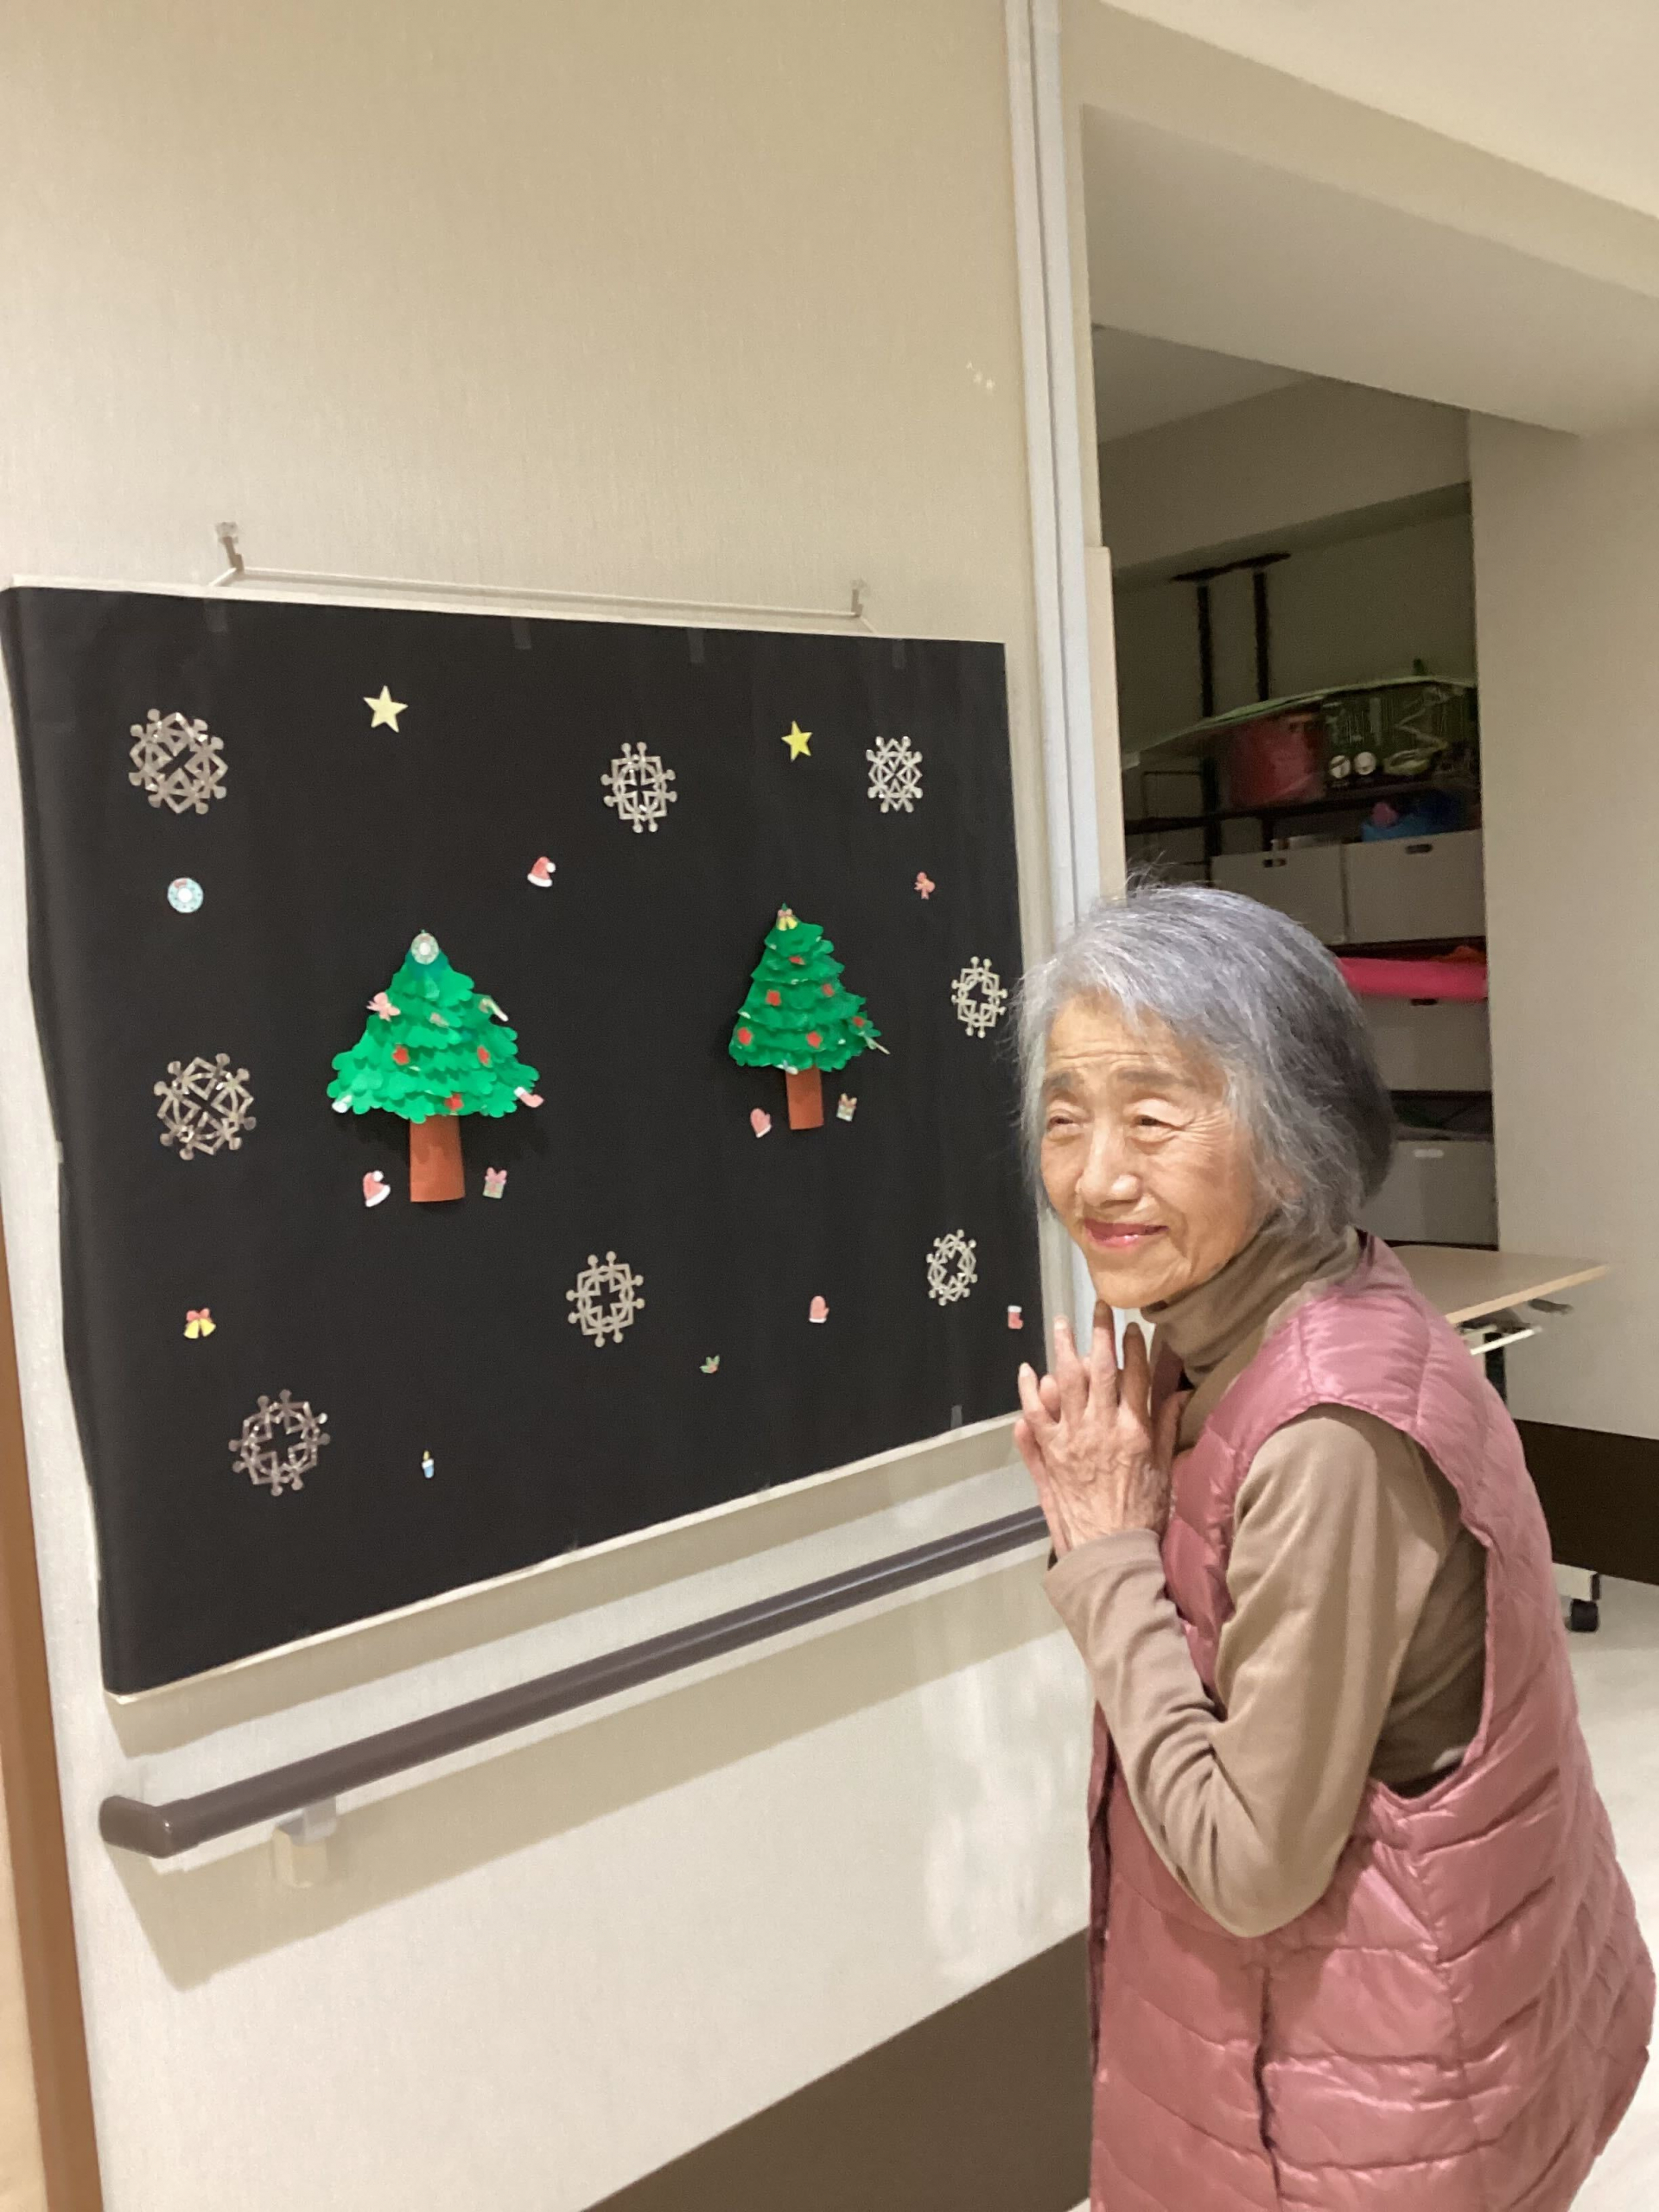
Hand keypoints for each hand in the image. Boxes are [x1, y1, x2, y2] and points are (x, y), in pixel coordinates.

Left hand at [1014, 1305, 1187, 1558]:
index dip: (1133, 1348)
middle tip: (1098, 1307)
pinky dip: (1030, 1391)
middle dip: (1099, 1335)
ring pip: (1066, 1383)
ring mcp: (1072, 1439)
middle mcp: (1102, 1428)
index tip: (1131, 1326)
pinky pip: (1036, 1414)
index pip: (1135, 1378)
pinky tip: (1028, 1371)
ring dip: (1064, 1349)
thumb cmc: (1142, 1515)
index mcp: (1134, 1431)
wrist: (1109, 1550)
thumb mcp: (1163, 1471)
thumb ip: (1166, 1429)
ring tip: (1062, 1325)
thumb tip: (1179, 1394)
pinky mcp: (1050, 1454)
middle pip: (1100, 1370)